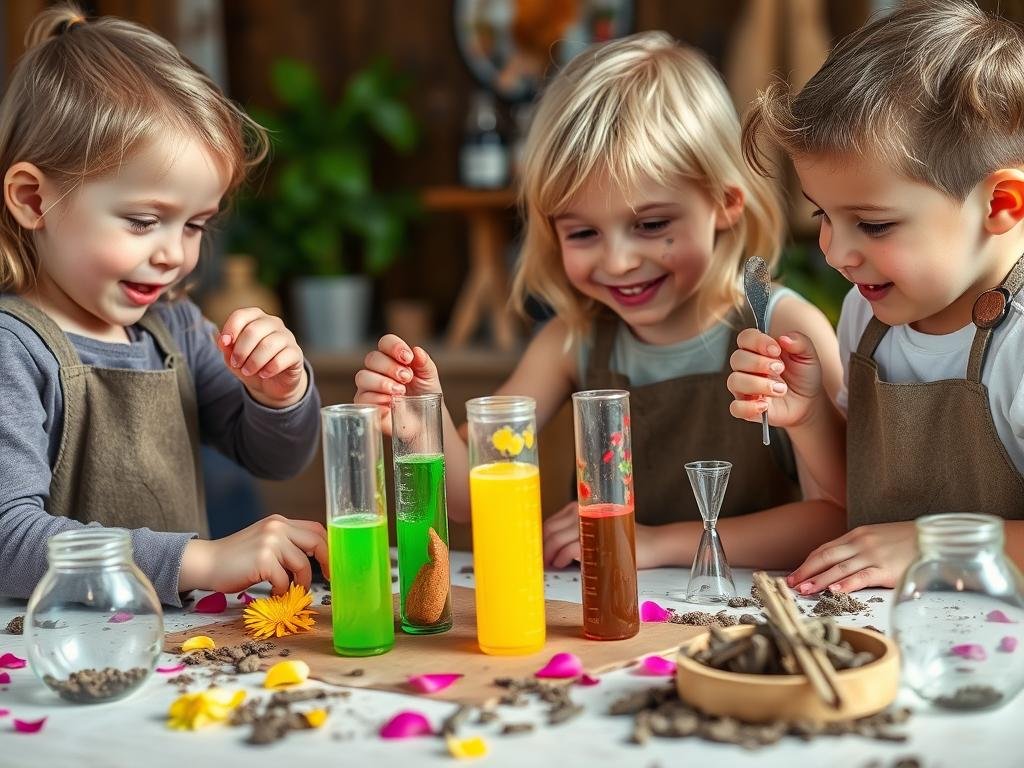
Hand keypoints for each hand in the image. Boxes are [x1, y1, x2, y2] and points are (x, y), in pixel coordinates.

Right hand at [180, 515, 328, 595]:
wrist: (206, 563)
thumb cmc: (236, 559)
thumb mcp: (265, 543)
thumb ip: (287, 545)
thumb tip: (315, 560)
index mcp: (279, 522)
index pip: (316, 529)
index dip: (328, 547)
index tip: (331, 565)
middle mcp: (277, 527)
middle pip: (317, 542)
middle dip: (326, 563)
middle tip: (327, 579)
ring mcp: (270, 542)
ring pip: (302, 564)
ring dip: (299, 582)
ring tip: (289, 590)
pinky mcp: (263, 559)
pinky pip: (285, 579)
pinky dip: (281, 590)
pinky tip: (273, 592)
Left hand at [218, 308, 307, 408]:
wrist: (271, 384)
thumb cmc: (251, 365)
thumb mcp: (233, 358)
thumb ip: (226, 347)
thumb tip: (222, 340)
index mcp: (256, 318)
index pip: (241, 315)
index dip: (230, 329)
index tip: (224, 344)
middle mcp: (273, 323)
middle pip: (253, 330)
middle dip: (241, 350)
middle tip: (236, 364)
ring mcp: (287, 337)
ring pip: (268, 344)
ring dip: (254, 361)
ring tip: (248, 371)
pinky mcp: (296, 353)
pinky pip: (282, 357)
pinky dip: (269, 368)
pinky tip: (264, 374)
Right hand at [354, 334, 441, 435]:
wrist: (426, 419)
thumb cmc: (425, 395)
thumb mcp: (429, 377)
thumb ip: (424, 363)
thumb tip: (417, 350)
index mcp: (392, 358)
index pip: (385, 343)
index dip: (394, 347)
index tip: (408, 358)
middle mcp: (377, 370)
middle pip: (372, 358)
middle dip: (390, 367)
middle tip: (407, 378)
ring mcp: (369, 387)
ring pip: (362, 377)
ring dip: (382, 383)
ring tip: (400, 392)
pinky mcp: (366, 405)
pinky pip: (362, 399)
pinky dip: (377, 400)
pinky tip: (391, 404)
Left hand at [542, 502, 663, 569]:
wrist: (652, 544)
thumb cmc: (622, 540)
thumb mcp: (596, 532)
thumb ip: (576, 534)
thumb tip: (551, 549)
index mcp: (580, 506)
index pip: (550, 522)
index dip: (540, 539)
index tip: (536, 552)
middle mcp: (582, 510)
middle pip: (550, 530)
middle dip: (541, 548)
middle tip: (540, 562)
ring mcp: (589, 522)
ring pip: (556, 538)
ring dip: (549, 555)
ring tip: (550, 565)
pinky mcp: (597, 538)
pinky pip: (569, 548)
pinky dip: (561, 558)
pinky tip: (562, 564)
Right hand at [727, 329, 824, 429]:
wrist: (808, 402)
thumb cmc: (803, 376)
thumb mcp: (807, 355)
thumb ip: (799, 342)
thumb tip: (784, 338)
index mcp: (757, 350)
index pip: (745, 338)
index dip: (757, 341)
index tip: (776, 349)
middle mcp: (746, 368)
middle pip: (736, 358)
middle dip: (759, 363)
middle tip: (780, 369)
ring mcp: (744, 388)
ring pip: (734, 381)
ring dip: (757, 384)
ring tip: (780, 389)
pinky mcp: (746, 408)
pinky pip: (736, 408)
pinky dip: (748, 407)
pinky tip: (765, 405)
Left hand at [786, 522, 917, 593]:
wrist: (934, 538)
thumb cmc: (907, 540)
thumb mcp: (878, 538)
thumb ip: (859, 548)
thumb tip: (840, 564)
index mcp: (856, 535)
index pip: (825, 549)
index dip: (808, 563)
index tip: (795, 574)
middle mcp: (860, 543)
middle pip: (825, 558)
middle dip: (806, 571)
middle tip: (791, 584)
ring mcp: (873, 556)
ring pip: (839, 568)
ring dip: (819, 580)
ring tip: (805, 590)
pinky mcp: (886, 569)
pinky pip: (862, 576)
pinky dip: (846, 583)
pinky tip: (835, 591)